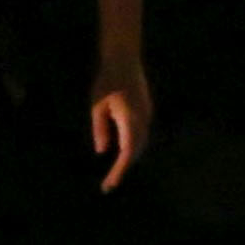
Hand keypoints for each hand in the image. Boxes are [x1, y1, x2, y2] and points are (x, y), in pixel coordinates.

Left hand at [91, 60, 151, 189]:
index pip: (128, 152)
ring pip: (141, 144)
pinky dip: (133, 147)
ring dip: (130, 159)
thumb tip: (103, 151)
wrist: (125, 60)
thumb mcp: (96, 106)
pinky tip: (123, 155)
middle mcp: (143, 119)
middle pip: (137, 151)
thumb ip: (100, 129)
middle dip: (124, 168)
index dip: (120, 170)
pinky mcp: (147, 111)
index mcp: (130, 119)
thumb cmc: (106, 81)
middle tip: (109, 184)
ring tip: (115, 174)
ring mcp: (148, 115)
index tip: (110, 184)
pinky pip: (141, 135)